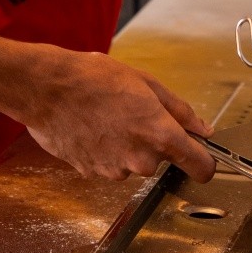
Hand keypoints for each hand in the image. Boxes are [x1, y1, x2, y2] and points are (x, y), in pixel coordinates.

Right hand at [20, 49, 215, 183]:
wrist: (46, 88)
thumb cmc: (92, 78)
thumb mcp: (144, 81)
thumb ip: (179, 110)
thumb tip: (202, 129)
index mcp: (160, 135)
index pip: (201, 168)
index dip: (205, 163)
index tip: (202, 157)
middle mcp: (141, 160)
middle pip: (161, 159)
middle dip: (153, 140)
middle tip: (132, 112)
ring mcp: (115, 171)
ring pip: (134, 162)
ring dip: (127, 144)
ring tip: (106, 116)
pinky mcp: (92, 174)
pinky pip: (109, 163)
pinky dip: (105, 149)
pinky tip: (92, 126)